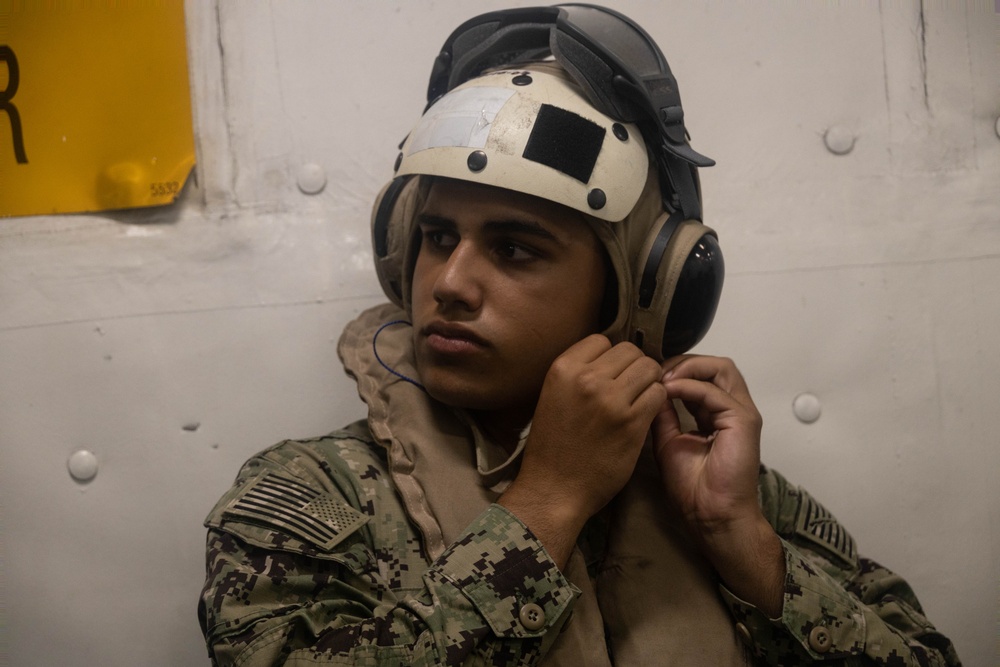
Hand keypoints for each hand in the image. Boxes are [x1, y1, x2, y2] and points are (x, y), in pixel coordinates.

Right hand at [499, 335, 665, 565]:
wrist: (554, 489)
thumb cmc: (552, 446)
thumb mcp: (553, 397)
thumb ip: (577, 374)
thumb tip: (608, 359)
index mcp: (563, 368)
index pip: (602, 340)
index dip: (611, 358)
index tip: (611, 375)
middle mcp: (587, 378)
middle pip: (630, 351)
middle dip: (634, 367)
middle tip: (630, 388)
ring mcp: (611, 400)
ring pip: (649, 368)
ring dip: (649, 382)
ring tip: (639, 400)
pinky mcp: (632, 422)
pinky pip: (659, 394)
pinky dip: (656, 401)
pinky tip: (645, 414)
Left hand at [652, 355, 762, 534]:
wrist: (710, 515)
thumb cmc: (692, 488)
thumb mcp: (667, 441)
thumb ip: (663, 414)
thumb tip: (649, 389)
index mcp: (715, 414)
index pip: (701, 375)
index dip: (675, 370)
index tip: (647, 376)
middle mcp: (731, 409)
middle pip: (714, 365)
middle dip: (682, 362)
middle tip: (654, 372)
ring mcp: (740, 413)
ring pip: (721, 368)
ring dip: (688, 367)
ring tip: (662, 379)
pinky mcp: (743, 420)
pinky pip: (714, 391)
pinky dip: (688, 386)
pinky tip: (667, 391)